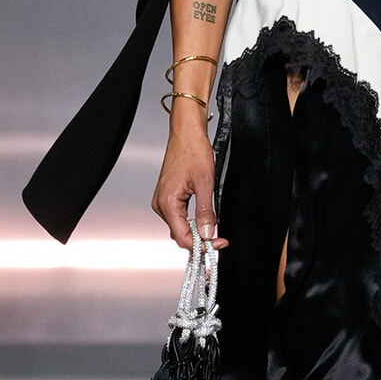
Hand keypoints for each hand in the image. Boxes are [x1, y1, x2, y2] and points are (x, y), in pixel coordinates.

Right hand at [152, 128, 227, 249]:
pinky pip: (179, 216)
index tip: (217, 244)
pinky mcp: (168, 196)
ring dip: (196, 231)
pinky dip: (191, 221)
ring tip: (213, 231)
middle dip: (200, 240)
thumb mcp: (205, 183)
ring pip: (180, 226)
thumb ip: (206, 211)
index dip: (201, 245)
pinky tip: (203, 220)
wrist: (187, 134)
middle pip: (180, 234)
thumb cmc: (192, 151)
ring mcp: (163, 200)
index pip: (182, 236)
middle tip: (219, 240)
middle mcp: (161, 204)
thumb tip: (208, 232)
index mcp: (167, 202)